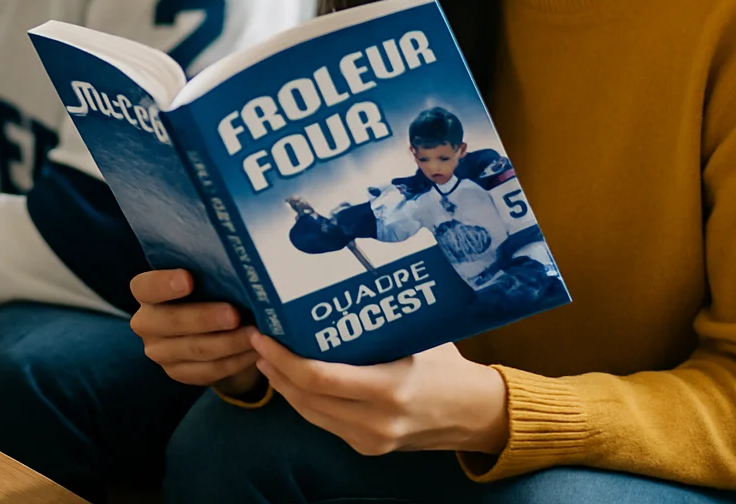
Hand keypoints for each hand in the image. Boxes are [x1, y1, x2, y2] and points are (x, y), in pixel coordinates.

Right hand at [129, 269, 261, 395]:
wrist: (207, 329)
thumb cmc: (205, 291)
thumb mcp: (201, 278)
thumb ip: (207, 274)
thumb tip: (235, 269)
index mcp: (146, 292)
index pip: (146, 287)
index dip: (164, 283)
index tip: (188, 279)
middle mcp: (146, 324)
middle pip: (172, 322)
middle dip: (206, 318)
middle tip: (235, 315)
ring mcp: (160, 353)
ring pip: (195, 349)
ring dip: (229, 343)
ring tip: (255, 335)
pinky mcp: (178, 373)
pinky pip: (209, 370)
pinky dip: (235, 361)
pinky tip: (254, 352)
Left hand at [251, 333, 508, 455]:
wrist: (477, 414)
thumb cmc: (448, 366)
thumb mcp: (418, 338)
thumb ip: (380, 325)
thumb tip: (337, 287)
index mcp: (390, 388)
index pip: (319, 377)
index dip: (283, 357)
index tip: (265, 335)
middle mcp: (376, 420)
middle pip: (306, 397)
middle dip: (275, 368)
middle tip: (259, 341)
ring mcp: (371, 439)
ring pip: (310, 413)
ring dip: (284, 386)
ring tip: (268, 358)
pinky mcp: (368, 447)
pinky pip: (324, 423)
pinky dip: (304, 400)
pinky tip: (293, 380)